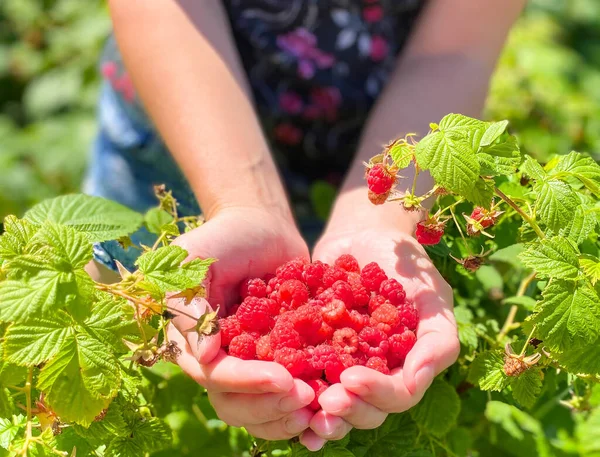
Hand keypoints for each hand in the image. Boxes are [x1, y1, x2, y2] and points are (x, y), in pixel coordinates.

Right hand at [167, 207, 315, 439]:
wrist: (263, 228)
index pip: (215, 376)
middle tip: (307, 397)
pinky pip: (289, 392)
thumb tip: (204, 355)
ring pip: (262, 408)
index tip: (282, 378)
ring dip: (289, 413)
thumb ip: (191, 300)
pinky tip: (332, 399)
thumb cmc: (225, 237)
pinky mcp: (280, 359)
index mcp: (194, 343)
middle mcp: (219, 361)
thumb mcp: (197, 259)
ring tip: (322, 404)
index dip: (246, 383)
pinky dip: (308, 401)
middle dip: (270, 406)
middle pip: (236, 404)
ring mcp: (250, 363)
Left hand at [299, 227, 458, 449]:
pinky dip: (294, 395)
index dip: (377, 394)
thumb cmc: (405, 264)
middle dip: (347, 410)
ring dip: (321, 414)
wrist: (363, 237)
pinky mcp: (314, 353)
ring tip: (302, 410)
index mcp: (407, 366)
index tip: (351, 379)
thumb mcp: (431, 294)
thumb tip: (418, 380)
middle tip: (325, 402)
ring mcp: (344, 366)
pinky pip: (305, 380)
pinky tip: (279, 400)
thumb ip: (437, 338)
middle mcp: (376, 373)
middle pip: (366, 410)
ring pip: (336, 405)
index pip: (398, 394)